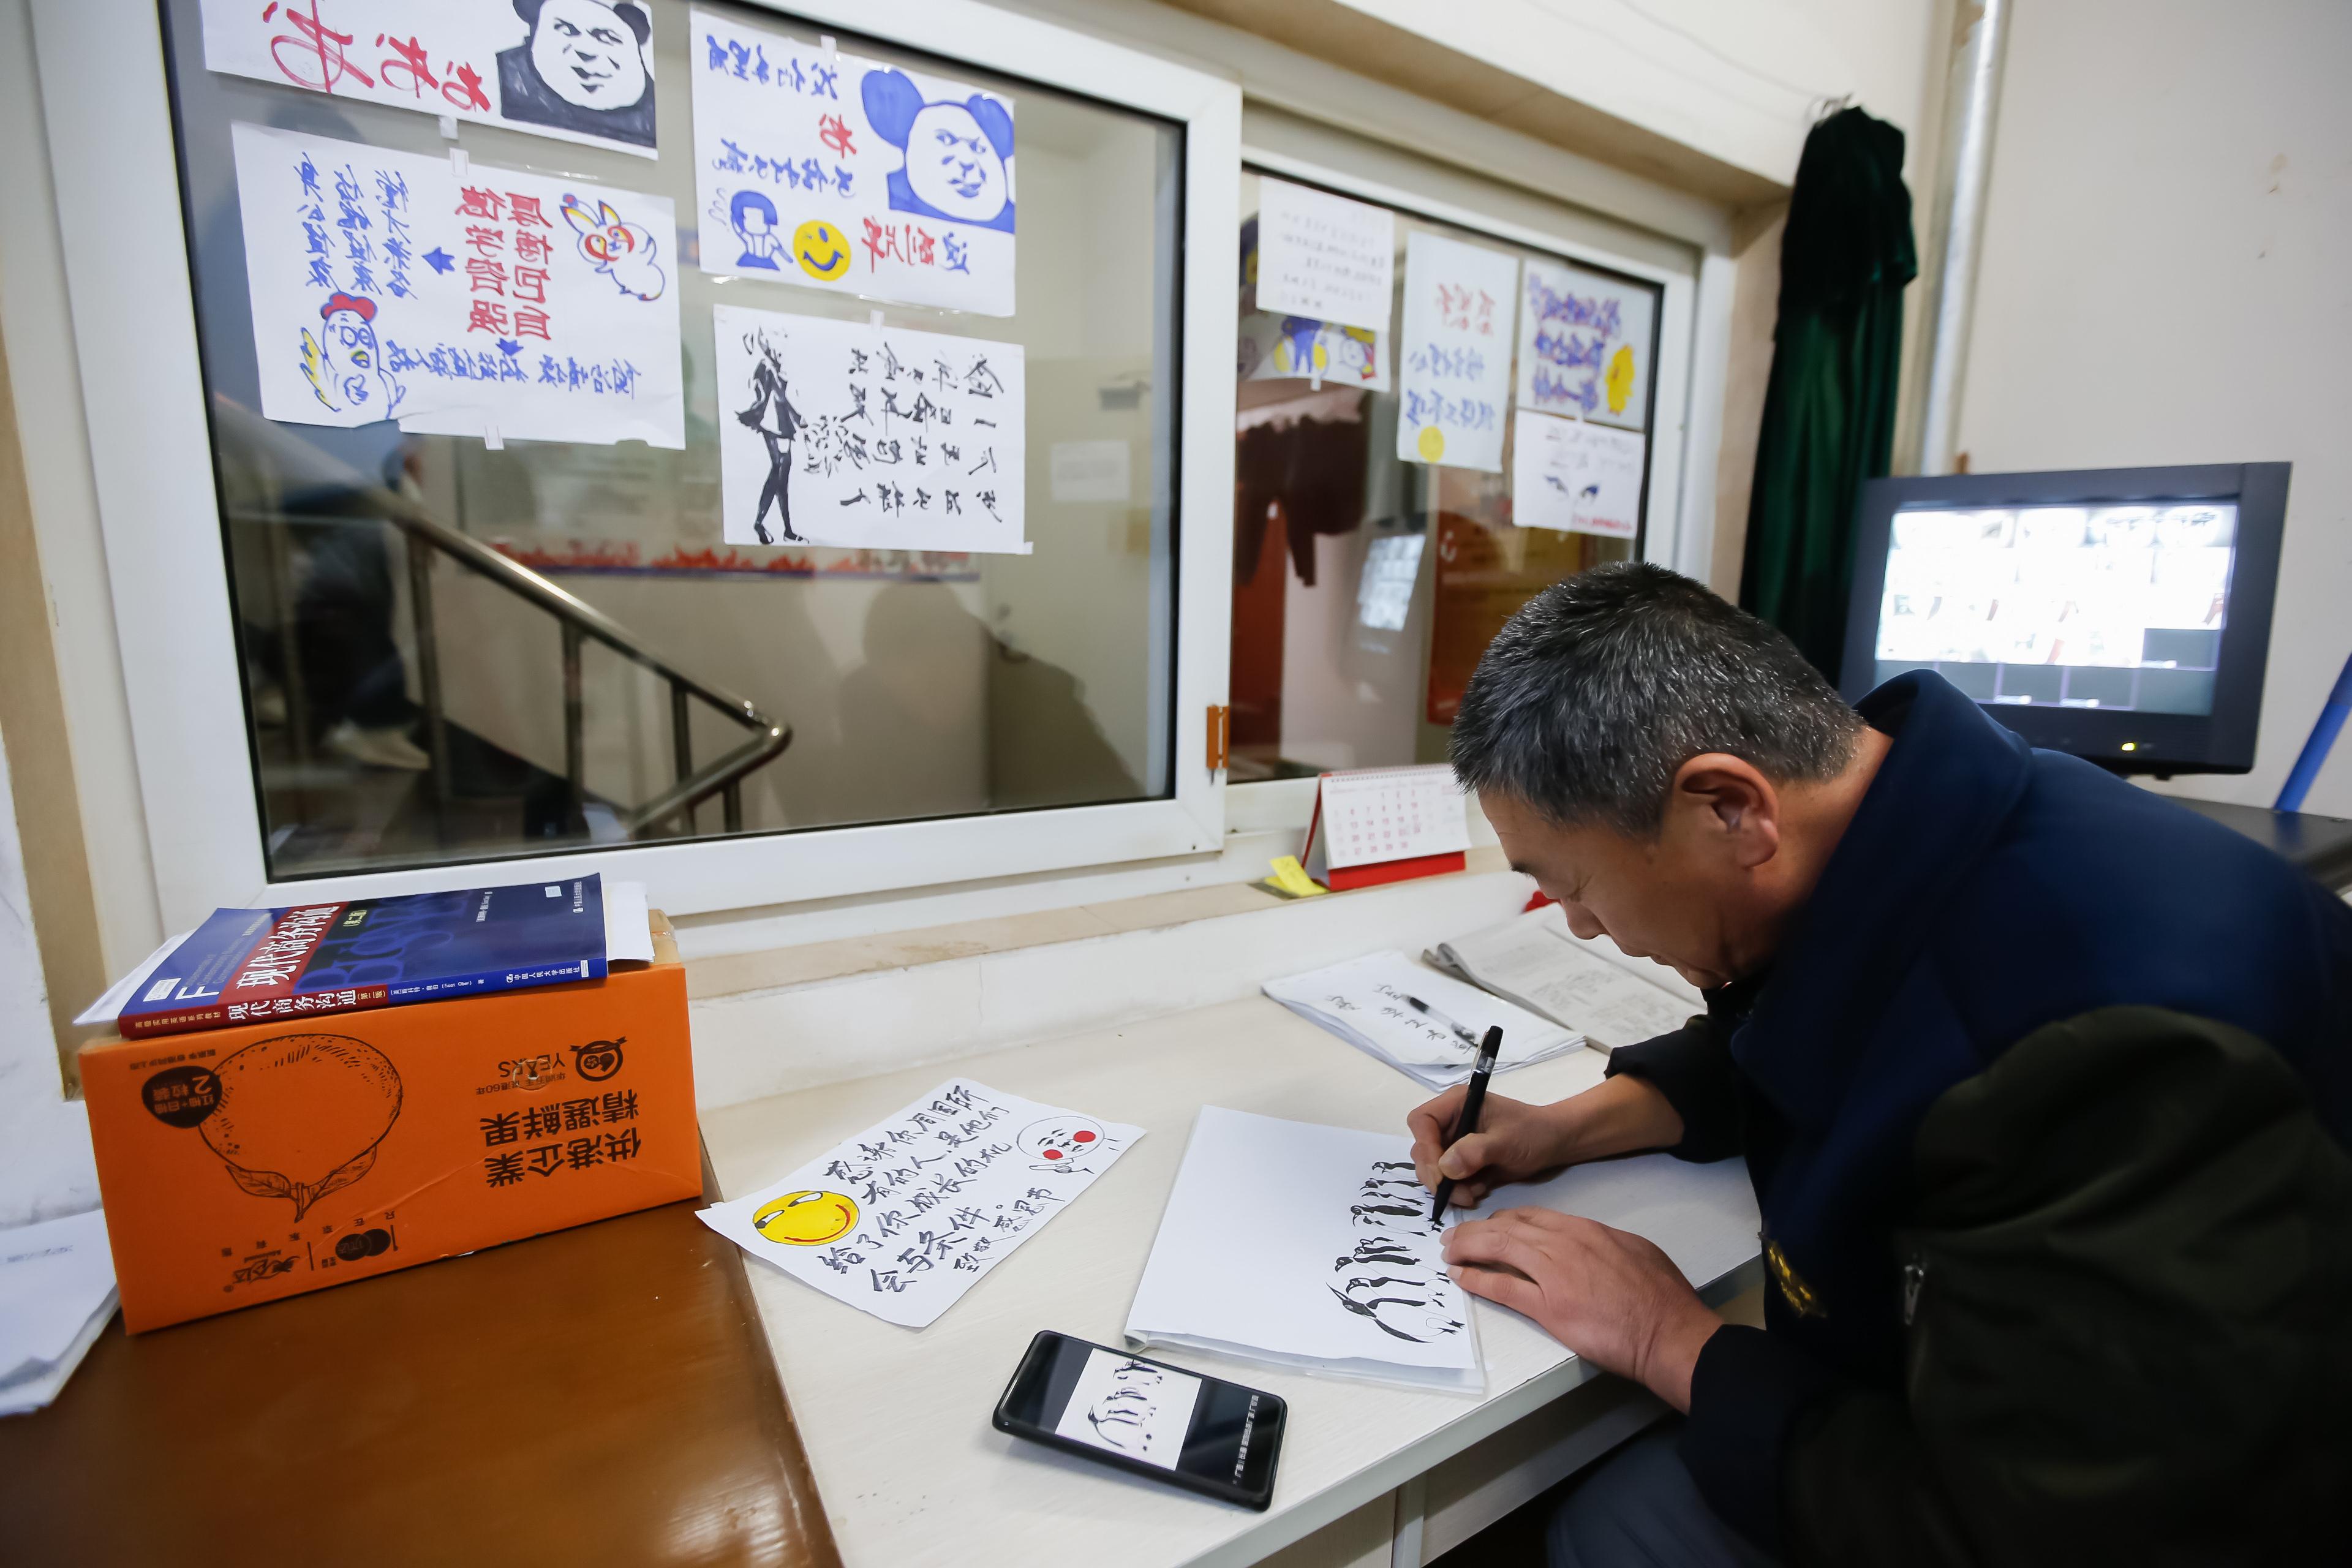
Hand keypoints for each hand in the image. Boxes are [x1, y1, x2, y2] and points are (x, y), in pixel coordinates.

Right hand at [1406, 1074, 1684, 1209]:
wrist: (1556, 1144)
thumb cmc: (1535, 1132)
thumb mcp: (1507, 1140)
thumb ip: (1475, 1151)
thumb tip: (1446, 1167)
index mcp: (1457, 1104)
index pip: (1422, 1121)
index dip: (1426, 1147)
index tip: (1441, 1171)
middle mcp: (1451, 1122)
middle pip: (1423, 1148)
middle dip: (1436, 1174)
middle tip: (1456, 1193)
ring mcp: (1456, 1143)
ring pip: (1433, 1168)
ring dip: (1447, 1186)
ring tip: (1471, 1195)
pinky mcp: (1464, 1162)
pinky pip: (1448, 1180)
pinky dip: (1458, 1191)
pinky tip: (1477, 1193)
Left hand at [1443, 1207, 1720, 1411]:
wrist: (1667, 1331)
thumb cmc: (1661, 1296)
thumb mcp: (1636, 1251)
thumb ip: (1606, 1243)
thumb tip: (1589, 1245)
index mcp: (1586, 1230)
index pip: (1533, 1216)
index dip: (1505, 1220)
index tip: (1491, 1225)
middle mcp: (1564, 1244)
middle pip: (1508, 1227)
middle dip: (1477, 1230)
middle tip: (1456, 1236)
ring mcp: (1554, 1275)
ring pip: (1498, 1249)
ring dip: (1468, 1248)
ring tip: (1450, 1251)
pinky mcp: (1549, 1308)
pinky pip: (1503, 1287)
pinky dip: (1478, 1279)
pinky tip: (1461, 1277)